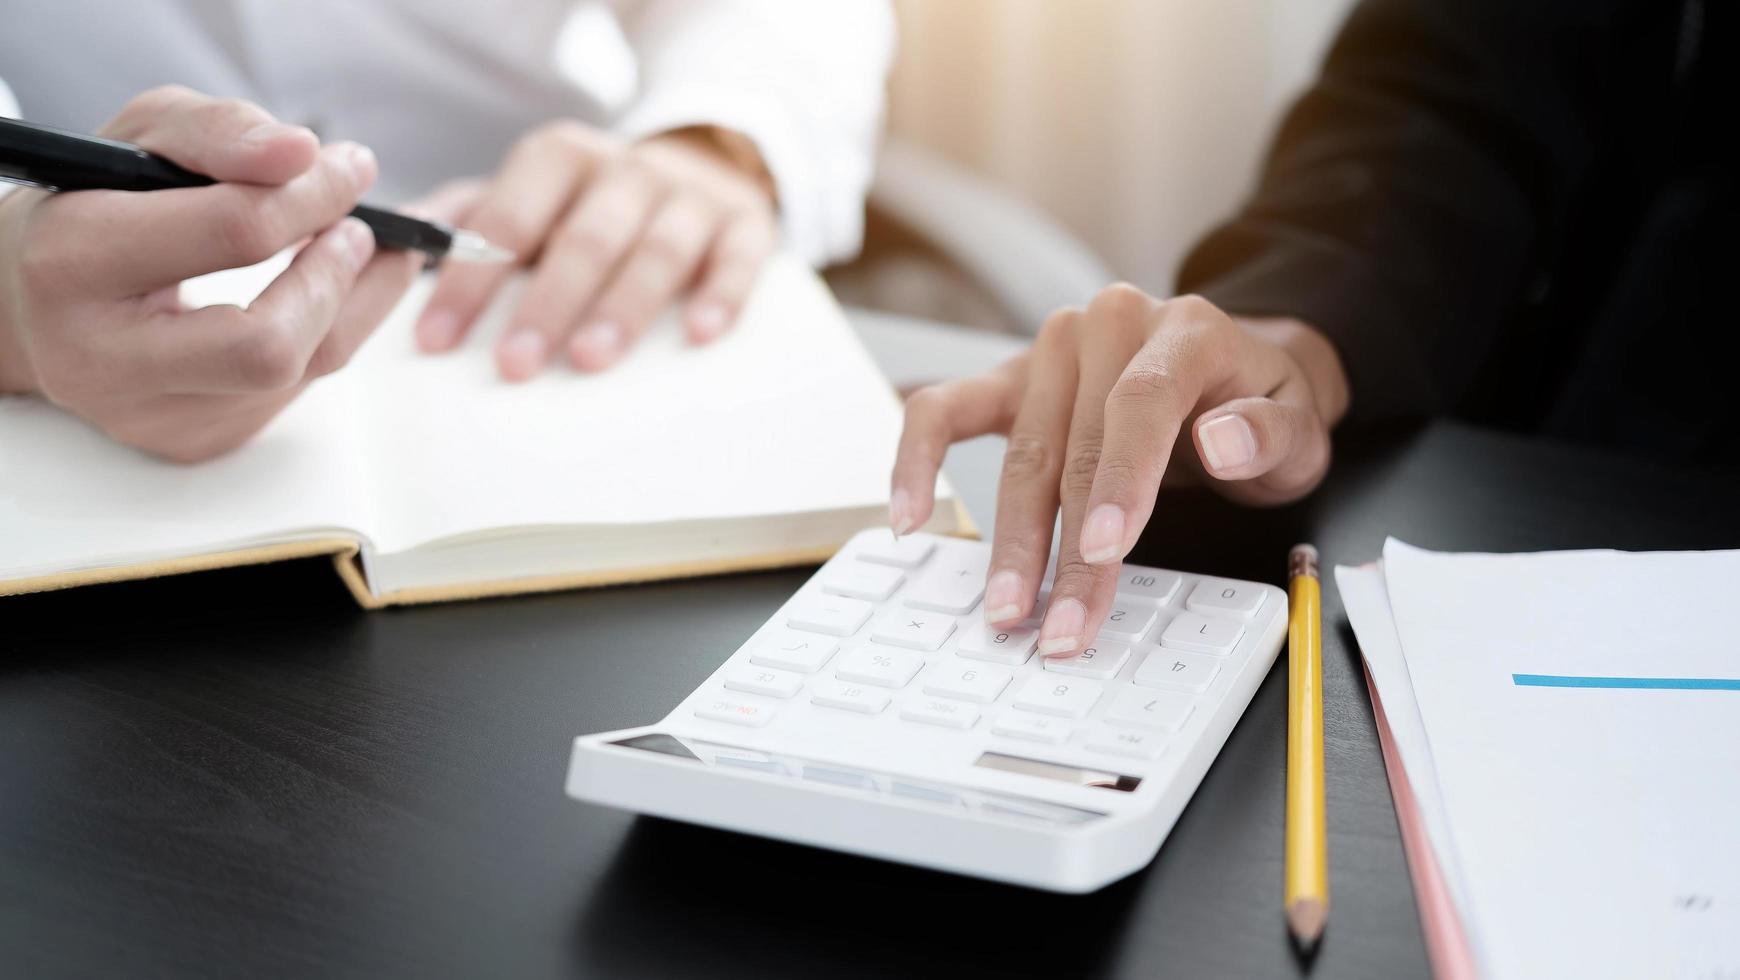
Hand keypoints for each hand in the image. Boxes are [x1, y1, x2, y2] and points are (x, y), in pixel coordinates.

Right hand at [0, 85, 430, 461]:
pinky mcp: (190, 440)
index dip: (314, 196)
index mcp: (74, 260)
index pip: (234, 232)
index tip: (352, 168)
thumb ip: (220, 132)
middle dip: (335, 276)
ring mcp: (148, 414)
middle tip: (360, 229)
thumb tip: (305, 153)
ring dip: (354, 303)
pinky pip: (293, 392)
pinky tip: (321, 294)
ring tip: (356, 249)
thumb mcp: (142, 139)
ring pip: (300, 371)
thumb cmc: (93, 206)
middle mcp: (102, 357)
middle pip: (268, 343)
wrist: (31, 301)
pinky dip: (324, 333)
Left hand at [412, 121, 778, 378]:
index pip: (507, 219)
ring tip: (590, 359)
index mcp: (560, 159)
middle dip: (545, 304)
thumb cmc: (595, 200)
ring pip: (656, 250)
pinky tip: (701, 333)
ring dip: (622, 307)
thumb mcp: (531, 192)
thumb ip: (467, 216)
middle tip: (513, 365)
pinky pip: (738, 259)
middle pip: (583, 238)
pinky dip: (722, 294)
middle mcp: (626, 170)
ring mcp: (690, 198)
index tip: (437, 340)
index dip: (470, 280)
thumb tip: (390, 245)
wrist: (706, 163)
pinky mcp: (747, 225)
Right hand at [890, 285, 1348, 654]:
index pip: (1141, 402)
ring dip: (1010, 540)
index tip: (1106, 550)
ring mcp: (1050, 351)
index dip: (1121, 480)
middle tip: (1059, 624)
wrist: (1234, 369)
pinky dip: (916, 460)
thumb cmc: (1260, 407)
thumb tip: (1221, 440)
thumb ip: (1271, 432)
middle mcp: (1108, 326)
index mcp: (1185, 329)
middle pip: (1076, 444)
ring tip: (1006, 609)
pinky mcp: (1008, 380)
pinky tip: (906, 518)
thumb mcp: (1301, 425)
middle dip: (1065, 547)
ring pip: (1020, 452)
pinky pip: (944, 410)